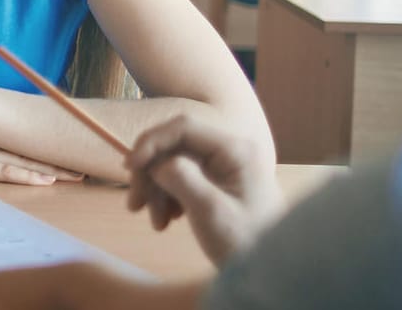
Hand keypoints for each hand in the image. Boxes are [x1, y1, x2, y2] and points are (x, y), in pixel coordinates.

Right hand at [123, 113, 282, 264]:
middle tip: (135, 205)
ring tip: (155, 222)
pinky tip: (166, 220)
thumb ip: (181, 178)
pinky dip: (167, 198)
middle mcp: (230, 152)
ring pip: (174, 164)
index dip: (151, 142)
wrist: (272, 273)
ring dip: (156, 190)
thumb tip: (156, 163)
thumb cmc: (246, 242)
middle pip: (175, 147)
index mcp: (235, 150)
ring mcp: (224, 168)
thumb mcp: (211, 211)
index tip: (129, 167)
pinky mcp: (218, 184)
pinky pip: (182, 180)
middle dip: (150, 174)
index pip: (183, 127)